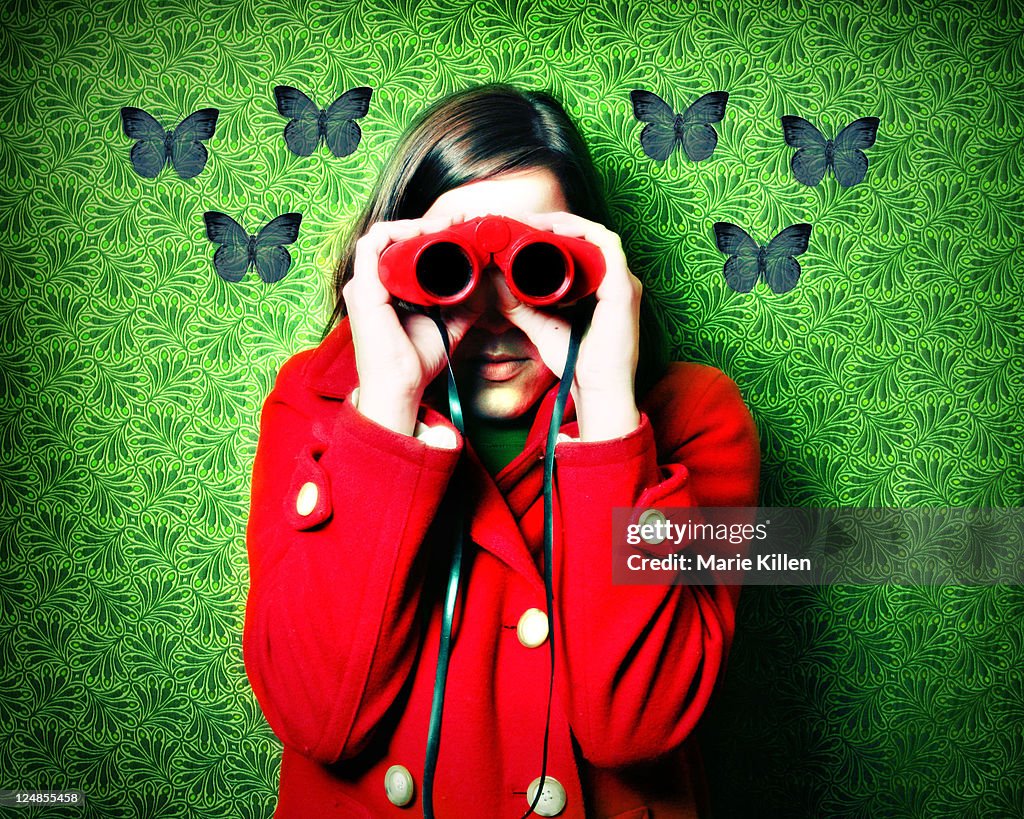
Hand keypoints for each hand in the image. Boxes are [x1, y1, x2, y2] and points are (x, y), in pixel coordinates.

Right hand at [343, 218, 482, 435]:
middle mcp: (369, 284)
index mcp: (383, 291)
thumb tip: (485, 288)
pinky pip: (373, 244)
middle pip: (395, 239)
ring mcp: (363, 286)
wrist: (401, 388)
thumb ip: (463, 307)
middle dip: (428, 224)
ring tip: (448, 223)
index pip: (401, 249)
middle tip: (461, 219)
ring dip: (416, 224)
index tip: (461, 227)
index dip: (430, 232)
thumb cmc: (415, 363)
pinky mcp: (363, 290)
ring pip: (384, 236)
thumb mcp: (447, 326)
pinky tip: (425, 231)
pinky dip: (399, 232)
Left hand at [496, 212, 641, 440]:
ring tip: (535, 222)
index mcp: (601, 286)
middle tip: (522, 220)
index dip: (552, 231)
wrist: (596, 390)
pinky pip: (607, 245)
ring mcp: (622, 282)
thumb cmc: (576, 362)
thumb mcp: (540, 326)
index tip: (522, 228)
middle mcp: (614, 280)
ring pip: (596, 234)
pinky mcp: (623, 288)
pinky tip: (557, 232)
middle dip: (554, 223)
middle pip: (586, 236)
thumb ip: (519, 306)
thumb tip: (496, 283)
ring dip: (565, 223)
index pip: (579, 246)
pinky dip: (582, 233)